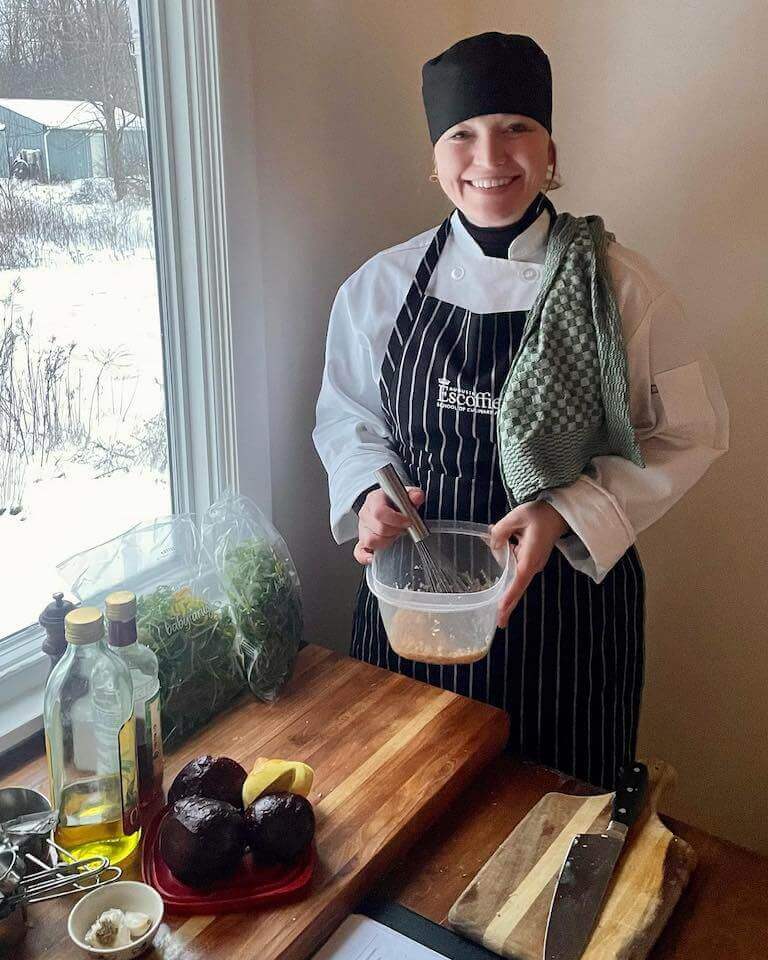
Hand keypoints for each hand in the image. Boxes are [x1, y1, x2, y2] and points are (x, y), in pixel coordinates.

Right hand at [353, 486, 424, 564]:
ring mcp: (362, 529)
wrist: (387, 507)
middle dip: (395, 531)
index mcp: (374, 500)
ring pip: (371, 541)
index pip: (380, 512)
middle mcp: (366, 514)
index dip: (396, 519)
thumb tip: (417, 496)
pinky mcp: (362, 542)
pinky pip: (359, 553)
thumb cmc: (395, 503)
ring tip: (394, 536)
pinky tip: (374, 556)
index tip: (408, 521)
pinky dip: (366, 556)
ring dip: (386, 541)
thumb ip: (414, 495)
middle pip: (379, 528)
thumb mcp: (405, 496)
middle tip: (403, 528)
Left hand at [489, 501, 568, 628]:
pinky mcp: (530, 561)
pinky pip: (514, 564)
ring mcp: (532, 565)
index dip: (508, 598)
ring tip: (511, 535)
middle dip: (506, 600)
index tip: (501, 613)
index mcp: (530, 558)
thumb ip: (500, 531)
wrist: (558, 514)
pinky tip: (511, 536)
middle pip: (513, 583)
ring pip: (511, 571)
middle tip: (499, 622)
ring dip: (504, 557)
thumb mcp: (516, 517)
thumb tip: (492, 544)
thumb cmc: (539, 515)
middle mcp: (532, 566)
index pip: (517, 582)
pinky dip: (507, 555)